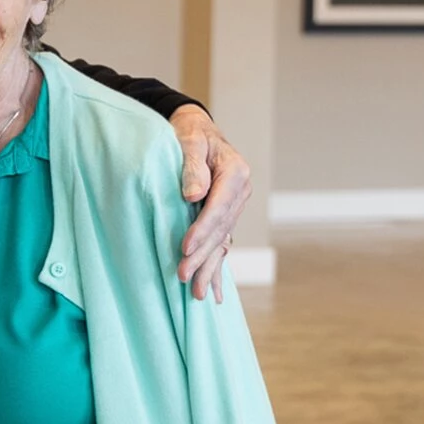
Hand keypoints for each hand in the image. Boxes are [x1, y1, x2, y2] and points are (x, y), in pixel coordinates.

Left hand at [170, 104, 251, 302]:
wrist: (197, 130)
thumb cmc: (189, 132)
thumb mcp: (189, 140)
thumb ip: (191, 166)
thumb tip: (194, 195)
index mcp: (235, 173)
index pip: (218, 208)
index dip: (201, 230)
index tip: (184, 248)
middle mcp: (240, 192)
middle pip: (221, 230)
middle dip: (202, 255)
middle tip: (183, 276)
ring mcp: (235, 205)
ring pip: (222, 241)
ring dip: (209, 267)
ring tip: (195, 293)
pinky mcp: (226, 214)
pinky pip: (222, 242)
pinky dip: (216, 266)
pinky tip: (213, 290)